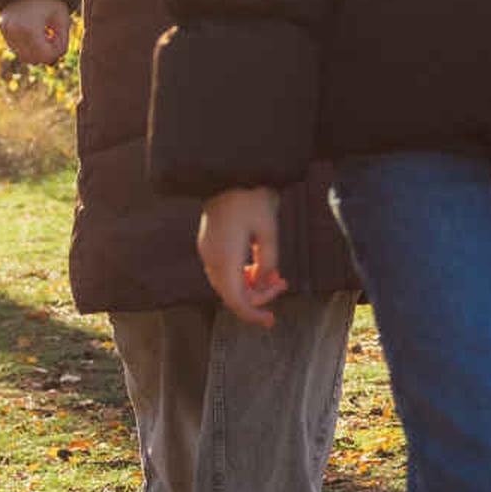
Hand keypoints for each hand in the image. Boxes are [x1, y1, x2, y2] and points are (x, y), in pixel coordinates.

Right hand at [0, 0, 70, 66]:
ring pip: (22, 55)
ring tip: (44, 32)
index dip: (55, 52)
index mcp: (29, 29)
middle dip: (44, 53)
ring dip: (35, 50)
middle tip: (52, 37)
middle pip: (31, 59)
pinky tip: (35, 30)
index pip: (43, 56)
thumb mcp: (62, 18)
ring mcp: (5, 30)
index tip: (60, 39)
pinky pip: (15, 46)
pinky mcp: (2, 28)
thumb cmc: (50, 0)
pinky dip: (26, 44)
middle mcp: (14, 31)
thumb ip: (62, 40)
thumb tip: (53, 61)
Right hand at [198, 188, 287, 327]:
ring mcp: (207, 250)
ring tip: (277, 276)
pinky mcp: (210, 242)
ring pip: (228, 282)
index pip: (236, 300)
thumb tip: (265, 281)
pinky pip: (225, 269)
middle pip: (232, 293)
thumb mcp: (269, 229)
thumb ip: (268, 260)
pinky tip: (261, 265)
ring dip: (252, 283)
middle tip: (283, 284)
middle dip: (258, 295)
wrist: (229, 171)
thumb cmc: (252, 197)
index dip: (253, 314)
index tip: (271, 321)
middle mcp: (210, 258)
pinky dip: (243, 273)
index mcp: (224, 259)